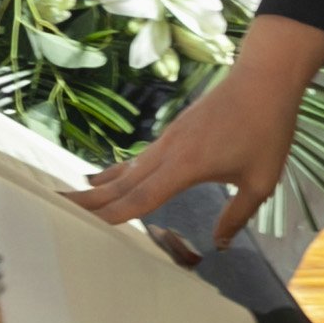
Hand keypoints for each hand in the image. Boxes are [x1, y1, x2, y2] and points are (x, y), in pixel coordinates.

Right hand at [70, 13, 323, 251]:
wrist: (265, 78)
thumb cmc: (267, 129)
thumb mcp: (261, 181)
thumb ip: (237, 215)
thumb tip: (219, 244)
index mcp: (185, 166)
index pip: (141, 198)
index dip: (112, 215)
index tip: (84, 224)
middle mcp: (168, 151)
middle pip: (122, 182)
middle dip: (89, 198)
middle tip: (56, 208)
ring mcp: (170, 138)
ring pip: (129, 168)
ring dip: (101, 184)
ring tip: (73, 195)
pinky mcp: (176, 131)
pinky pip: (141, 158)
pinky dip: (121, 171)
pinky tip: (112, 177)